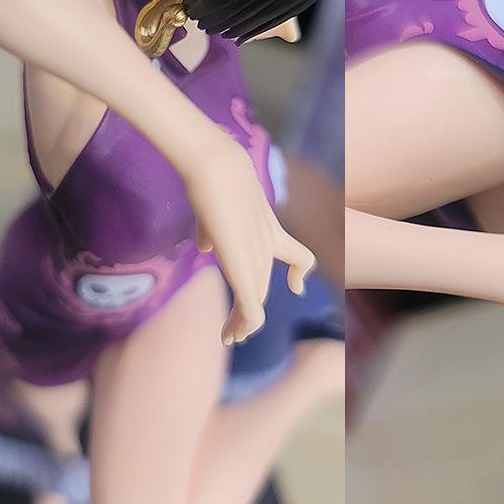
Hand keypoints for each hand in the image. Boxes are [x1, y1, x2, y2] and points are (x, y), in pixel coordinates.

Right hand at [184, 138, 315, 344]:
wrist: (215, 165)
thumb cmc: (210, 176)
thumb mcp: (213, 207)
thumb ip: (213, 229)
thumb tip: (205, 246)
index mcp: (268, 227)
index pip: (297, 256)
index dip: (298, 272)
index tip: (296, 286)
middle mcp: (269, 244)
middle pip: (263, 286)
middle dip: (250, 311)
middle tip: (236, 332)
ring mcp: (258, 255)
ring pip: (256, 300)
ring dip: (243, 323)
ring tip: (231, 338)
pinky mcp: (244, 266)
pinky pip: (251, 306)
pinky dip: (244, 324)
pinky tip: (231, 335)